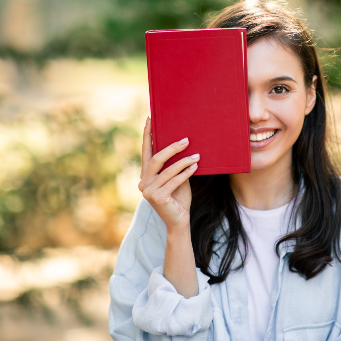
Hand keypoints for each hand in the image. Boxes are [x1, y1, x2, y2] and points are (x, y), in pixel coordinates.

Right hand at [138, 116, 199, 232]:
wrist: (180, 222)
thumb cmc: (179, 199)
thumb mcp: (177, 179)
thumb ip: (174, 166)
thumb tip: (183, 144)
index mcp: (145, 176)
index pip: (146, 152)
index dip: (147, 135)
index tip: (150, 119)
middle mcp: (143, 182)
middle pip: (156, 159)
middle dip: (172, 148)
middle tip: (187, 140)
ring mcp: (148, 191)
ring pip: (167, 170)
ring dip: (184, 161)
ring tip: (198, 155)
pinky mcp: (157, 198)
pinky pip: (174, 180)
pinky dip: (186, 173)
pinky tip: (195, 166)